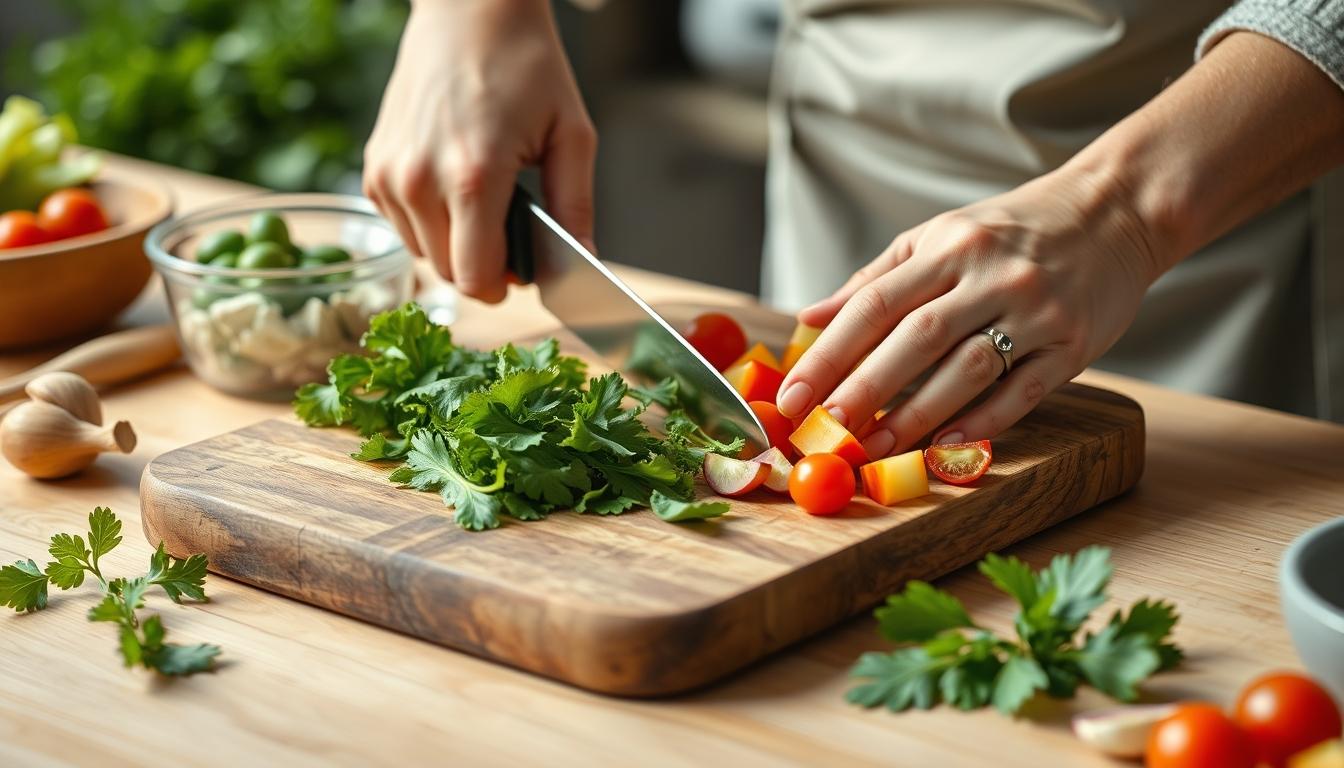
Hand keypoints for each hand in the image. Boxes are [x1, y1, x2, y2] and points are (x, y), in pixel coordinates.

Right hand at [363, 0, 596, 301]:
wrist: (469, 12)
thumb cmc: (525, 65)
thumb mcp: (571, 134)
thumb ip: (577, 205)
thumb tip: (585, 259)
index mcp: (473, 175)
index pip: (475, 277)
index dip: (503, 285)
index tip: (521, 270)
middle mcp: (420, 180)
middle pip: (448, 274)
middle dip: (483, 267)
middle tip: (509, 233)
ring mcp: (389, 175)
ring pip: (422, 255)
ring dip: (454, 247)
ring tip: (483, 203)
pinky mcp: (373, 170)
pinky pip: (401, 228)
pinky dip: (429, 224)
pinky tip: (453, 189)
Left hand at [775, 167, 1162, 457]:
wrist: (1114, 211)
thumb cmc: (1012, 230)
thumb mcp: (938, 236)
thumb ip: (874, 280)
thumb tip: (808, 320)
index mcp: (949, 247)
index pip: (875, 304)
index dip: (829, 354)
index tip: (792, 397)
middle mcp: (991, 276)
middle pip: (916, 338)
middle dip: (864, 388)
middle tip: (824, 431)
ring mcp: (1035, 312)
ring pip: (968, 369)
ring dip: (918, 415)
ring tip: (876, 447)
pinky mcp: (1075, 344)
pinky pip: (1023, 391)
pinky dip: (984, 421)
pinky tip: (947, 448)